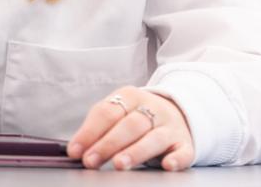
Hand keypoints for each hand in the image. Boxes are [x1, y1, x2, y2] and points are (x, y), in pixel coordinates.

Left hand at [67, 86, 194, 170]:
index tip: (75, 151)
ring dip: (135, 152)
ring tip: (119, 164)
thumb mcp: (117, 114)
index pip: (107, 112)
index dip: (89, 132)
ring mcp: (171, 126)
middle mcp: (152, 109)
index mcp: (130, 96)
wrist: (178, 112)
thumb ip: (98, 129)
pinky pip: (183, 151)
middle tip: (91, 161)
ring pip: (154, 138)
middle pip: (129, 125)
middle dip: (108, 144)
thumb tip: (76, 150)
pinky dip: (176, 158)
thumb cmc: (137, 117)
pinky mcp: (185, 144)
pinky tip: (166, 165)